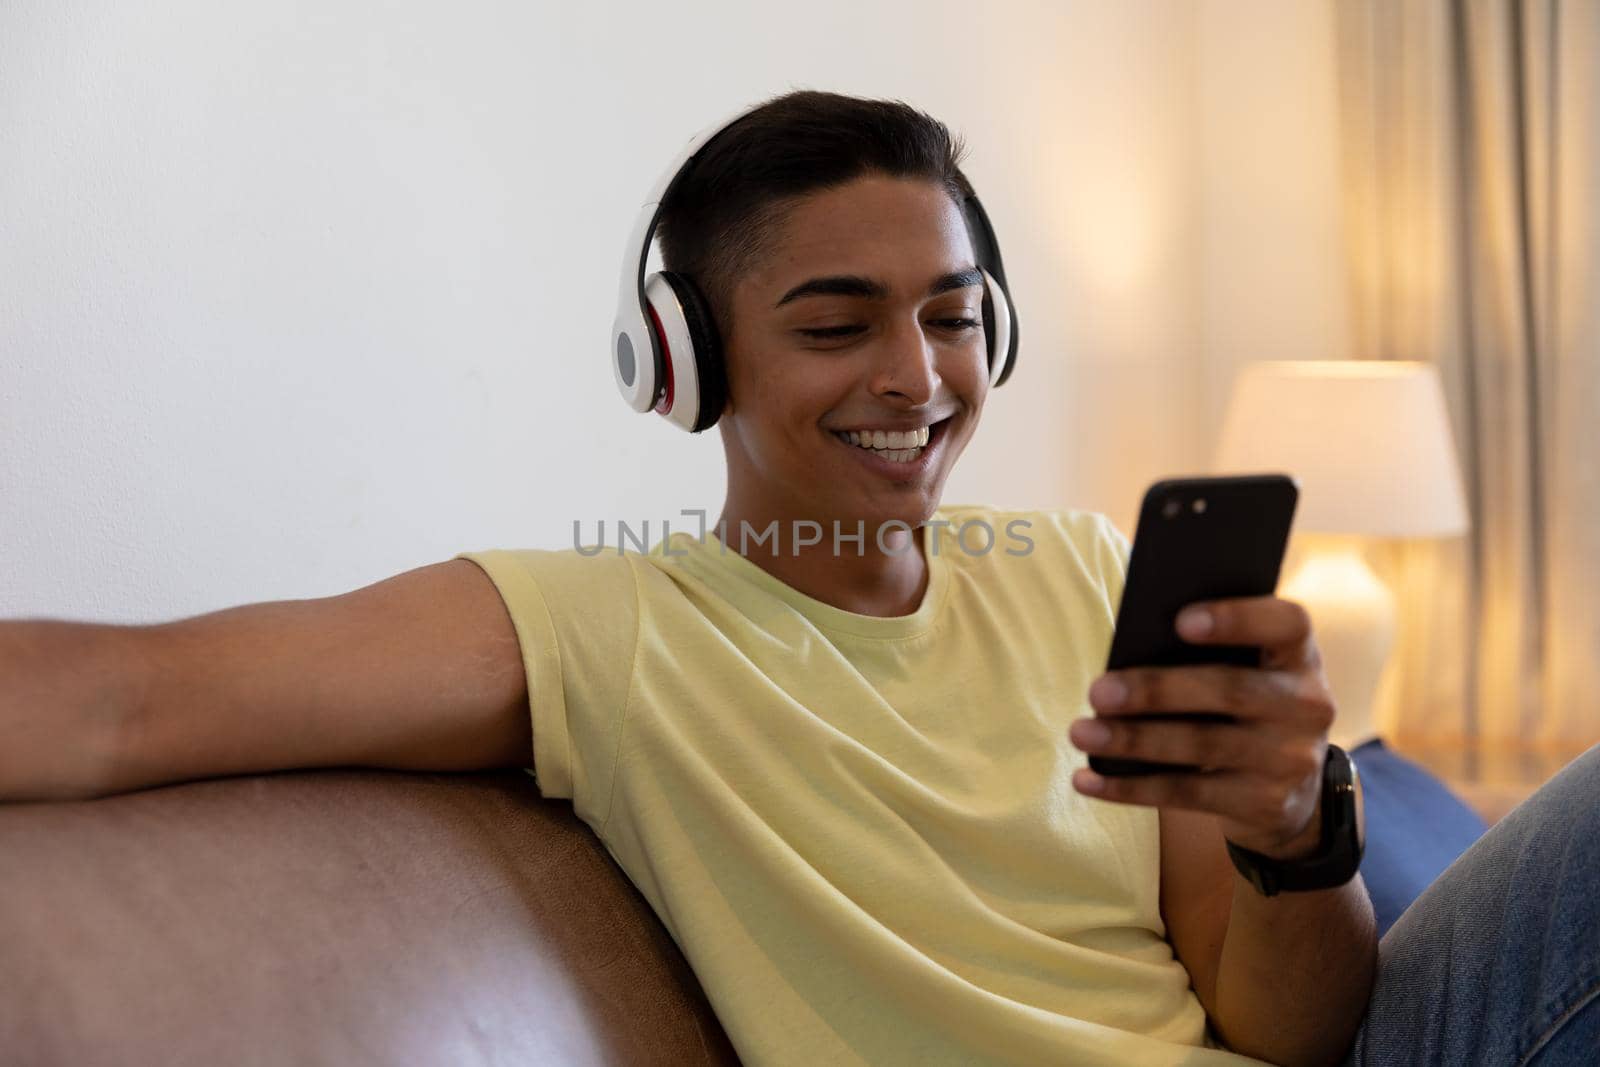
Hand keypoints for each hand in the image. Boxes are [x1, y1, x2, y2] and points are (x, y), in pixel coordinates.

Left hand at [1067, 597, 1335, 859]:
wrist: (1291, 792)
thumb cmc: (1244, 708)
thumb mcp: (1247, 673)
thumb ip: (1209, 655)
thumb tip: (1127, 657)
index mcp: (1299, 656)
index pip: (1286, 624)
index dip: (1237, 619)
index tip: (1180, 620)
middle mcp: (1307, 705)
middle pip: (1230, 690)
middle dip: (1156, 690)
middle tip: (1098, 691)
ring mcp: (1291, 759)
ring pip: (1202, 745)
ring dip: (1133, 740)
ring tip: (1081, 731)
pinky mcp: (1267, 804)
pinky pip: (1188, 794)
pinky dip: (1130, 787)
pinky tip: (1088, 779)